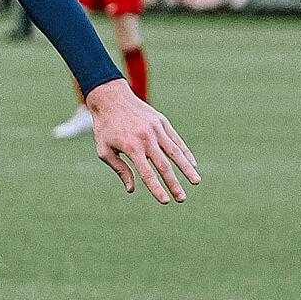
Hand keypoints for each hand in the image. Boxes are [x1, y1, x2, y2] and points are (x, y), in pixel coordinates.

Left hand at [84, 79, 199, 202]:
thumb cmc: (105, 127)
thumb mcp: (104, 150)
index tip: (165, 201)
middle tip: (182, 199)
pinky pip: (176, 140)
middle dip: (174, 184)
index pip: (147, 173)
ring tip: (196, 182)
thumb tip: (132, 189)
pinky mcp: (162, 122)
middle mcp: (146, 138)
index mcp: (131, 147)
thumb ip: (119, 169)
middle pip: (164, 166)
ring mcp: (156, 129)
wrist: (111, 98)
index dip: (156, 188)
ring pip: (175, 153)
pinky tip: (192, 164)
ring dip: (187, 169)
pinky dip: (185, 153)